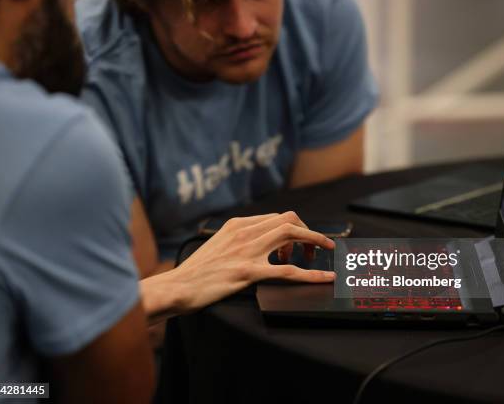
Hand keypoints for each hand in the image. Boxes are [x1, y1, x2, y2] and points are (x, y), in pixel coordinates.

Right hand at [140, 212, 335, 320]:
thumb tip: (260, 243)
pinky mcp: (248, 272)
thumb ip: (238, 239)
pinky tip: (326, 278)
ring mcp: (247, 251)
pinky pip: (289, 271)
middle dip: (309, 232)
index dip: (296, 229)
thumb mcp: (218, 244)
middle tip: (316, 250)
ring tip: (321, 258)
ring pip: (292, 234)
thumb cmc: (196, 271)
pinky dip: (313, 274)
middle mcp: (244, 232)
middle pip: (289, 219)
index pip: (277, 217)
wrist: (177, 287)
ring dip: (314, 243)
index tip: (300, 245)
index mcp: (237, 224)